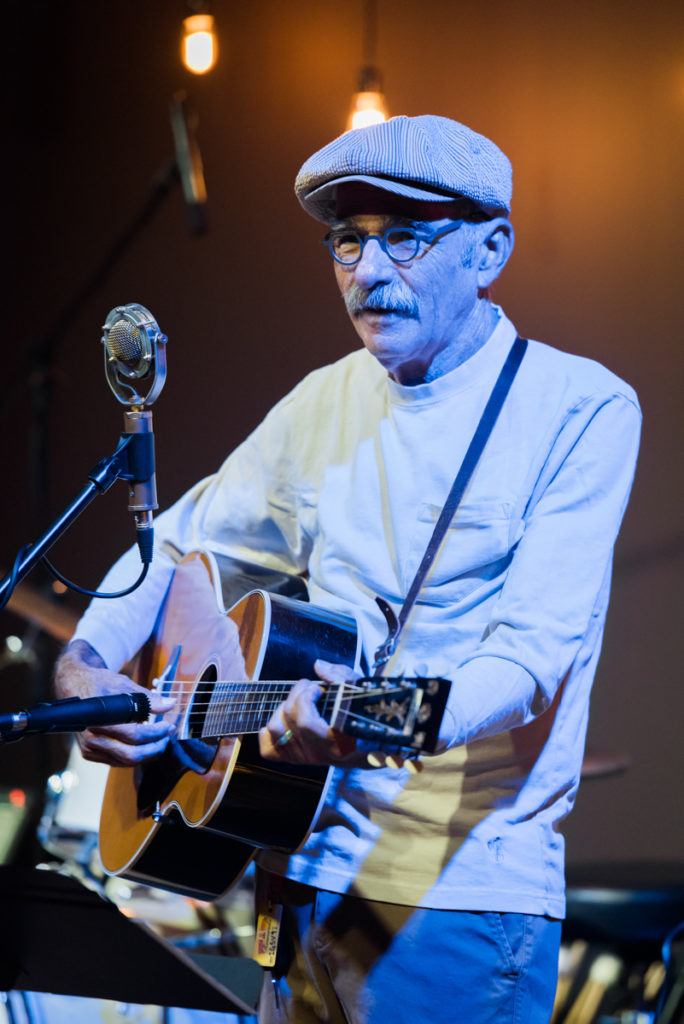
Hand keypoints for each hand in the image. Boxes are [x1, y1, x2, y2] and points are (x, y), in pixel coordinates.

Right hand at [54, 640, 174, 765]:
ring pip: (125, 761)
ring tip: (159, 741)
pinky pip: (117, 761)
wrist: (73, 686)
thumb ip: (148, 698)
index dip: (156, 733)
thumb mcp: (123, 684)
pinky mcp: (89, 753)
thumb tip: (170, 704)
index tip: (168, 726)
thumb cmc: (98, 683)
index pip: (134, 734)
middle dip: (154, 749)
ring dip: (147, 754)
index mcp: (100, 719)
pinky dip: (133, 756)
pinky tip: (144, 745)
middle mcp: (92, 737)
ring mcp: (89, 748)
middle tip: (166, 738)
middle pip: (131, 755)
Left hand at [258, 659, 422, 771]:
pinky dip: (267, 733)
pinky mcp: (294, 759)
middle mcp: (319, 754)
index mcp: (338, 742)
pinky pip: (268, 749)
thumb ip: (340, 676)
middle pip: (290, 718)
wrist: (369, 742)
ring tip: (298, 702)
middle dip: (297, 693)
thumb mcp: (359, 690)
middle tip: (310, 687)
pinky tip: (283, 719)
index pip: (305, 722)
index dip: (305, 698)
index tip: (318, 688)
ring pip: (275, 728)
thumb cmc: (364, 713)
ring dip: (282, 708)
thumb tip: (318, 666)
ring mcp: (305, 758)